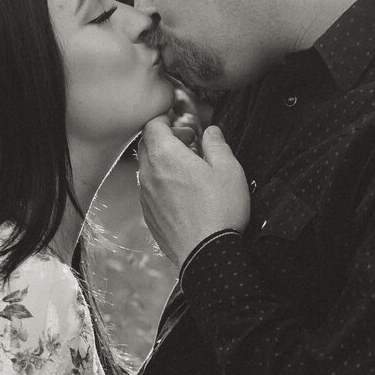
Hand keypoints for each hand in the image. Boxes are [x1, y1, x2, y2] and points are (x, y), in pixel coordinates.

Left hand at [137, 118, 250, 269]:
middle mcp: (148, 174)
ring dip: (163, 162)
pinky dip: (161, 184)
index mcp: (165, 156)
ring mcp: (145, 197)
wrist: (207, 255)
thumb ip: (217, 144)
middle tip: (190, 145)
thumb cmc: (220, 210)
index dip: (168, 120)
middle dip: (165, 138)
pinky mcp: (148, 216)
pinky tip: (183, 194)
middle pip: (146, 144)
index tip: (185, 127)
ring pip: (146, 168)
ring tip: (189, 171)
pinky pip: (149, 190)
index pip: (152, 124)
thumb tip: (211, 131)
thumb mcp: (229, 169)